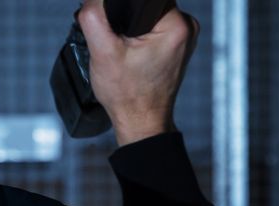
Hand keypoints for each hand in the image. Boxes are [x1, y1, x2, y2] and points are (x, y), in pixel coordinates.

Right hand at [76, 0, 199, 145]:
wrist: (140, 120)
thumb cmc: (129, 96)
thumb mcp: (103, 53)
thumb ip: (94, 18)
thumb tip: (93, 0)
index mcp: (176, 25)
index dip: (121, 5)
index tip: (116, 28)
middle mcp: (186, 27)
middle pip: (145, 3)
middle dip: (125, 16)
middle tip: (118, 43)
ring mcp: (183, 36)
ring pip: (148, 14)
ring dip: (131, 26)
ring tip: (125, 50)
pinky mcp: (176, 44)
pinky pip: (153, 26)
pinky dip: (139, 34)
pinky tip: (132, 53)